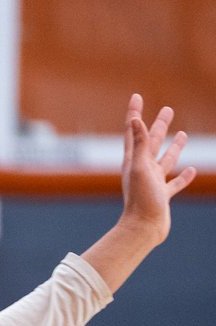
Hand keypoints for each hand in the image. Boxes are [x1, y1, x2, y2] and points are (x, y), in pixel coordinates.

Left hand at [119, 93, 195, 246]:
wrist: (143, 230)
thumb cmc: (140, 200)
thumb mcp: (139, 167)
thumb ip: (138, 143)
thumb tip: (135, 119)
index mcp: (134, 161)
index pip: (133, 131)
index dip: (134, 113)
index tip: (136, 96)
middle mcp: (142, 171)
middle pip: (151, 143)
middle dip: (158, 126)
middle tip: (167, 109)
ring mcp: (153, 184)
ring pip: (165, 161)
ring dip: (173, 148)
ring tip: (182, 134)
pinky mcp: (162, 197)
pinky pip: (174, 184)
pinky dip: (183, 176)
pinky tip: (191, 170)